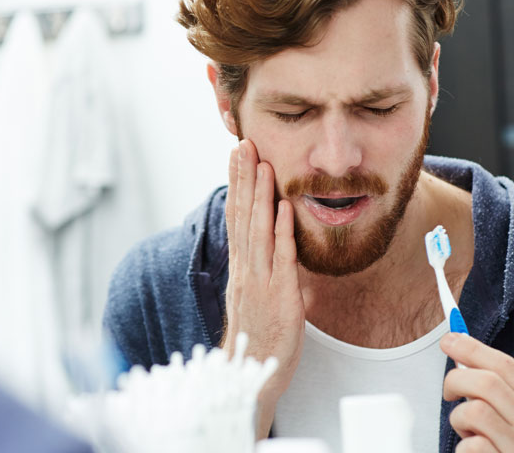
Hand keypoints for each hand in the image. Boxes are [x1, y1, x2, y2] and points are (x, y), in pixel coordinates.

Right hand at [223, 139, 304, 437]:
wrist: (249, 375)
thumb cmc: (255, 334)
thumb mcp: (253, 295)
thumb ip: (260, 266)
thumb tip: (272, 243)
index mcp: (240, 266)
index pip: (236, 217)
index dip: (236, 185)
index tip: (236, 158)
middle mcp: (245, 268)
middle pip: (242, 215)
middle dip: (243, 178)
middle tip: (243, 145)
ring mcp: (260, 280)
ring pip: (258, 230)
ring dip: (260, 195)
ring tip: (261, 164)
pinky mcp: (280, 296)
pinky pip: (282, 258)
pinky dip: (282, 231)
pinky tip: (284, 207)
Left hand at [441, 332, 513, 451]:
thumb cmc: (503, 437)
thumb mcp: (504, 405)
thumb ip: (489, 381)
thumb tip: (456, 342)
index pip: (506, 366)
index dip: (473, 349)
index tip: (448, 341)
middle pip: (488, 383)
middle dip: (457, 380)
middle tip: (449, 392)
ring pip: (476, 412)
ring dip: (459, 418)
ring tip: (466, 429)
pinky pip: (474, 446)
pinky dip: (464, 446)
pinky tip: (473, 450)